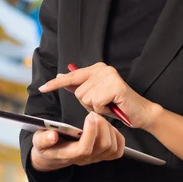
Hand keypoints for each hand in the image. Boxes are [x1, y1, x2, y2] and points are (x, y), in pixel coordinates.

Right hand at [31, 112, 125, 170]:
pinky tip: (109, 127)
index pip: (84, 149)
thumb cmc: (46, 145)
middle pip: (102, 146)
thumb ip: (43, 139)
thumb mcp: (38, 141)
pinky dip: (118, 137)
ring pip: (112, 147)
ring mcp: (95, 158)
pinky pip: (117, 150)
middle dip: (102, 127)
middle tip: (94, 113)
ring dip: (109, 129)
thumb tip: (52, 136)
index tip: (90, 116)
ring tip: (99, 118)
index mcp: (69, 155)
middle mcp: (85, 159)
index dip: (90, 132)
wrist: (52, 155)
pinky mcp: (102, 155)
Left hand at [38, 63, 161, 129]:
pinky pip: (96, 103)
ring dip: (95, 108)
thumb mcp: (94, 96)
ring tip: (108, 105)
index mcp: (97, 68)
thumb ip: (79, 86)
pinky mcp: (115, 86)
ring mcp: (109, 76)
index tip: (42, 89)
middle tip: (103, 104)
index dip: (56, 84)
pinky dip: (102, 110)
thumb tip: (60, 76)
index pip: (72, 75)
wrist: (140, 113)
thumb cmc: (117, 105)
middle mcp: (103, 69)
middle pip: (78, 92)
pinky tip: (112, 107)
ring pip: (85, 98)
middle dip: (87, 103)